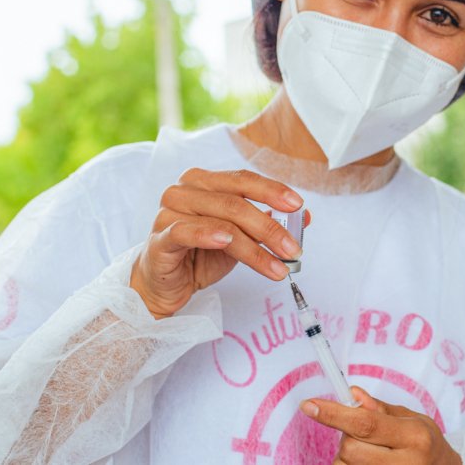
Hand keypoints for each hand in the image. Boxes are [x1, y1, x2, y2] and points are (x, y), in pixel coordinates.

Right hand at [130, 168, 309, 318]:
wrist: (164, 285)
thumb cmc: (200, 255)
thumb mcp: (240, 239)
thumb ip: (266, 223)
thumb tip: (305, 217)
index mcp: (203, 182)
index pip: (242, 180)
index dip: (272, 190)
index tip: (298, 206)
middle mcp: (184, 191)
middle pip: (235, 202)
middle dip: (270, 227)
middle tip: (293, 248)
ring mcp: (169, 212)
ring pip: (221, 223)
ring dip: (254, 248)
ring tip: (277, 266)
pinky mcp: (159, 238)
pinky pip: (186, 232)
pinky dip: (208, 236)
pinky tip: (227, 243)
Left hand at [301, 386, 461, 464]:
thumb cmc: (427, 445)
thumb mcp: (412, 420)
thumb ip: (379, 409)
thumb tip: (352, 394)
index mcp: (414, 436)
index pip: (366, 424)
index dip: (333, 414)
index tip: (309, 405)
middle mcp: (406, 463)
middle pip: (350, 448)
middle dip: (348, 437)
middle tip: (365, 436)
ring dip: (348, 456)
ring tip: (371, 453)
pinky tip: (368, 462)